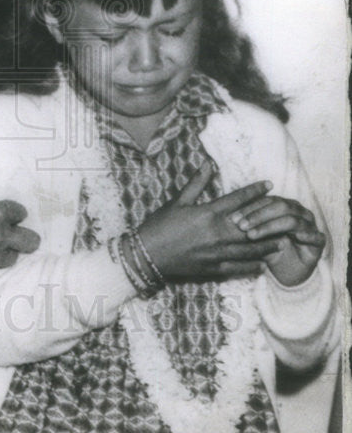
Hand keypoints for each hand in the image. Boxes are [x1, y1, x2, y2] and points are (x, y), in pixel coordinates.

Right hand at [138, 165, 282, 282]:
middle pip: (251, 226)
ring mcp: (216, 252)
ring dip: (266, 246)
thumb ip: (196, 183)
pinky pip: (237, 268)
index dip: (255, 191)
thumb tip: (208, 164)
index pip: (238, 200)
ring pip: (248, 249)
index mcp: (208, 213)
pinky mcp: (212, 268)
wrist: (147, 254)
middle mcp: (217, 233)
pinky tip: (262, 266)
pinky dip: (251, 266)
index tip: (269, 186)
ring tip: (281, 243)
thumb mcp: (177, 202)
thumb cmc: (160, 225)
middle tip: (285, 217)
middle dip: (269, 221)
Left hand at [229, 196, 324, 285]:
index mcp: (283, 205)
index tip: (232, 219)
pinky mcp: (318, 241)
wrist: (288, 271)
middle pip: (278, 205)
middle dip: (257, 215)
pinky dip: (303, 235)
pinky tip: (291, 238)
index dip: (249, 208)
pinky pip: (312, 235)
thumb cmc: (270, 250)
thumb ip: (247, 226)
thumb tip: (228, 219)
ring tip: (253, 235)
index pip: (266, 200)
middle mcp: (298, 211)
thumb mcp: (255, 238)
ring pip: (291, 219)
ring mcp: (309, 224)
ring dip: (270, 226)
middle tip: (241, 226)